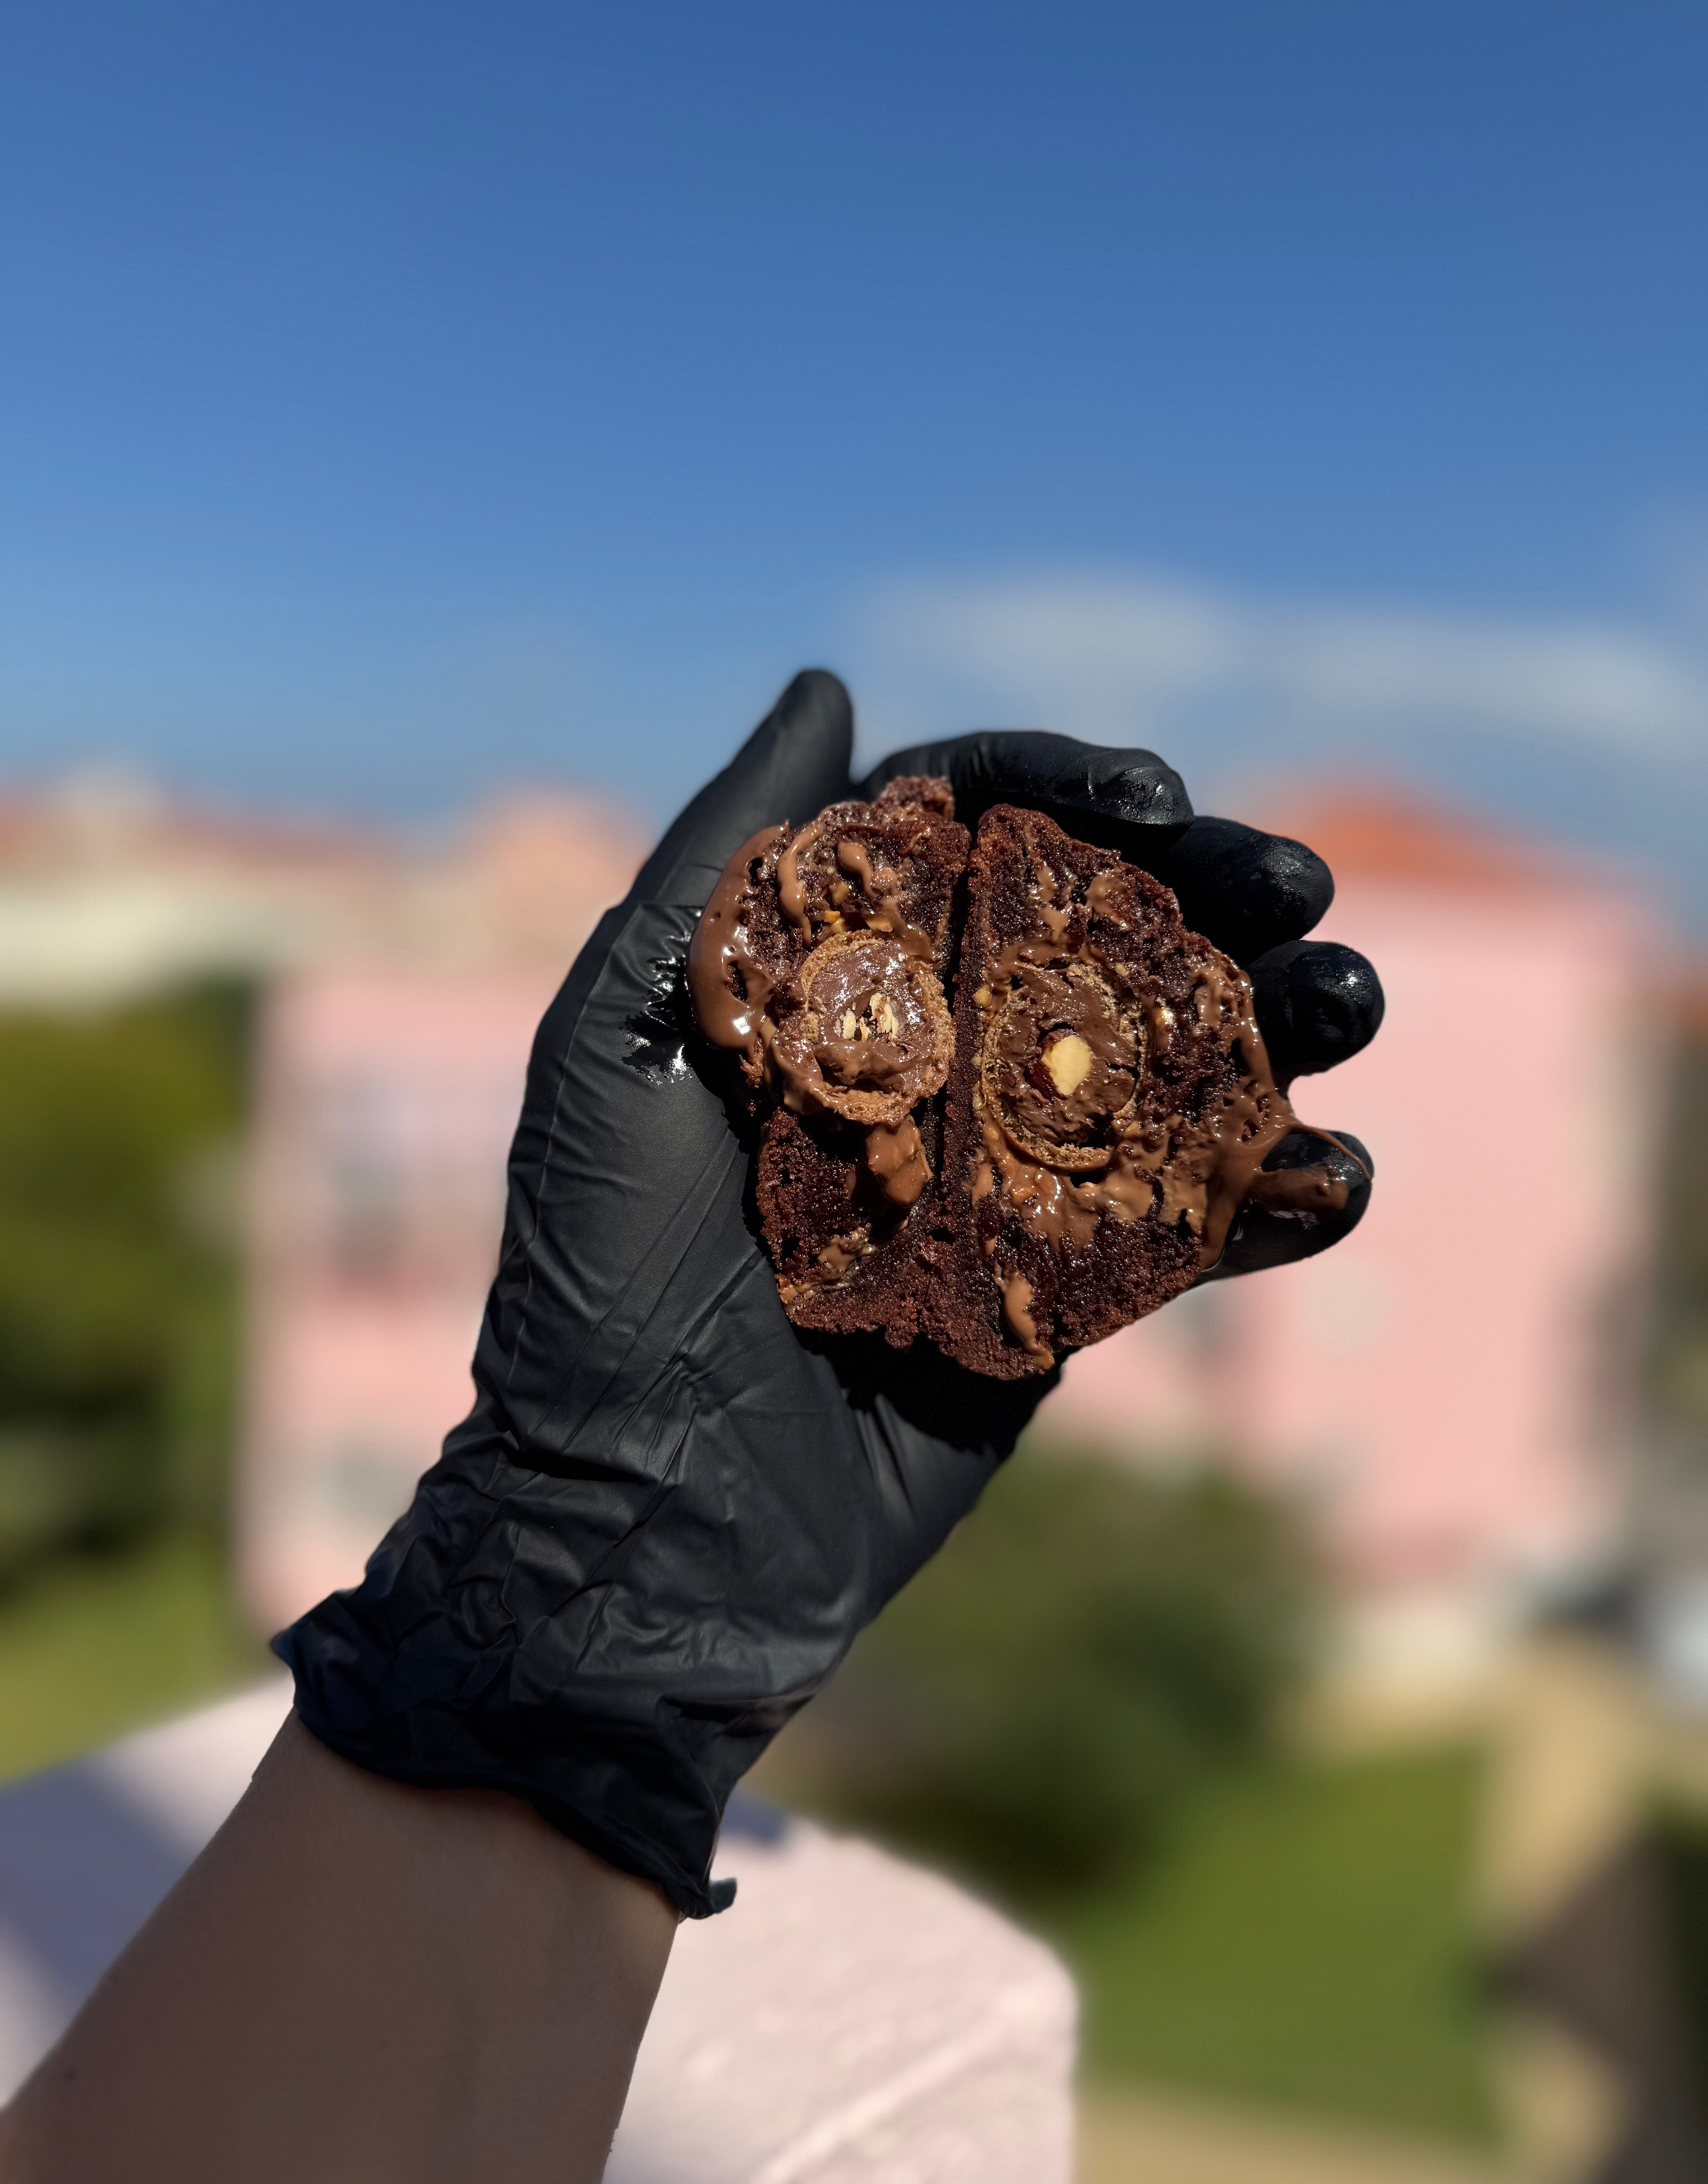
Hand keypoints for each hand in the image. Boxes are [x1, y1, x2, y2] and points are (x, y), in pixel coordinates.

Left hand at [277, 673, 1380, 1915]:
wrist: (649, 1519)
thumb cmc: (601, 1274)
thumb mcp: (616, 1047)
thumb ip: (714, 866)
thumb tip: (827, 687)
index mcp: (837, 980)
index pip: (974, 836)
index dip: (1071, 795)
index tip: (1153, 805)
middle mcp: (936, 1055)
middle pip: (1102, 931)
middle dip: (1212, 891)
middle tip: (1299, 890)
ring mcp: (1014, 1173)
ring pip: (1173, 1063)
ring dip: (1281, 1020)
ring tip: (1351, 1001)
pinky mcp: (1067, 1292)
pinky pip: (1193, 1225)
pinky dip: (1276, 1199)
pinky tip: (1336, 1174)